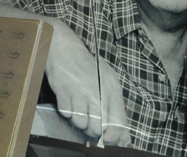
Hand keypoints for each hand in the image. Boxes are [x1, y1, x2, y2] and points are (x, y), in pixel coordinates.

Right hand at [45, 22, 130, 145]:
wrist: (65, 48)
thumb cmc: (87, 67)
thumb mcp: (105, 82)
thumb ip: (114, 106)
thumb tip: (123, 136)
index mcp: (111, 87)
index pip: (117, 122)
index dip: (113, 135)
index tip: (108, 138)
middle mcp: (97, 90)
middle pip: (99, 127)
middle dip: (93, 130)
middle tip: (89, 123)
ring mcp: (80, 90)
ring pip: (81, 123)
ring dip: (78, 120)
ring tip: (77, 107)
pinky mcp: (64, 90)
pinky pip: (67, 113)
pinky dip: (67, 111)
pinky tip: (68, 100)